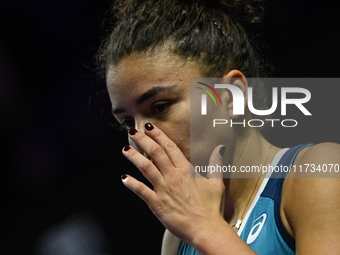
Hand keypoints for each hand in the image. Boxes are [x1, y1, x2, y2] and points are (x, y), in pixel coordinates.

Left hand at [121, 122, 225, 243]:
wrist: (206, 229)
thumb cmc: (211, 207)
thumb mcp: (217, 183)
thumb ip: (216, 163)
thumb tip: (220, 148)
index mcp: (186, 170)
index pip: (169, 147)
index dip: (158, 135)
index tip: (149, 127)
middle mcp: (173, 176)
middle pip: (155, 153)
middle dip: (142, 140)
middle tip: (132, 132)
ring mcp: (164, 190)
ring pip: (146, 168)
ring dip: (134, 157)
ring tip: (125, 148)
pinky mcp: (157, 204)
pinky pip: (142, 191)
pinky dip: (132, 184)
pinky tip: (124, 178)